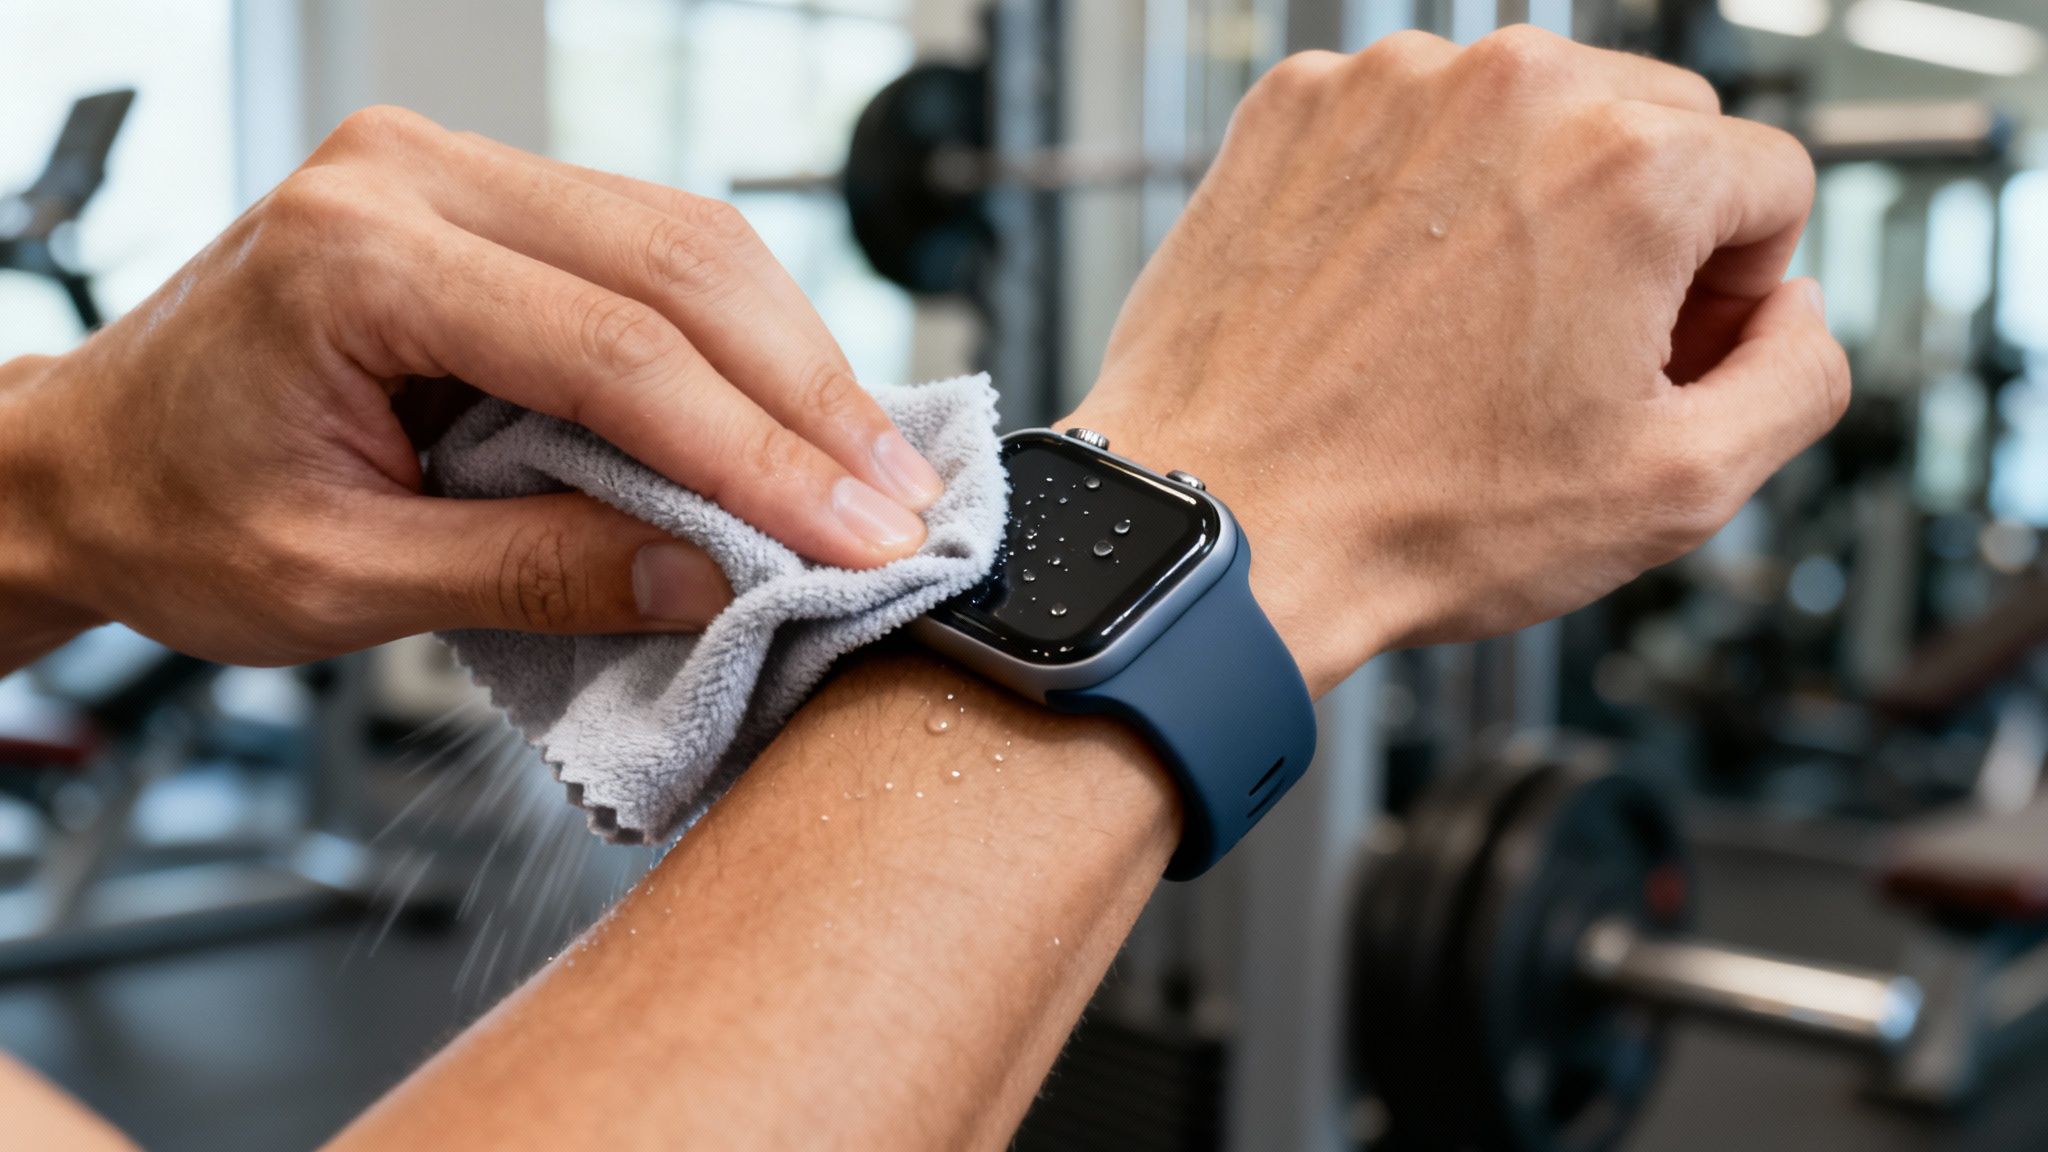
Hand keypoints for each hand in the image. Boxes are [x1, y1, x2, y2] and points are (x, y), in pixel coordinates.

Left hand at [0, 107, 943, 666]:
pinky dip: (744, 340)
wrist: (94, 460)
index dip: (756, 453)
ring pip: (690, 241)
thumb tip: (711, 579)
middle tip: (899, 506)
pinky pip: (657, 248)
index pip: (615, 351)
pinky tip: (800, 413)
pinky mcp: (494, 201)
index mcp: (356, 259)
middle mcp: (413, 178)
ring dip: (798, 362)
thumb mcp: (342, 584)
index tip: (854, 538)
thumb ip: (533, 573)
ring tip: (873, 473)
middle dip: (809, 399)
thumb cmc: (180, 514)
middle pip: (679, 266)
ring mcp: (456, 172)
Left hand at [1068, 28, 1848, 692]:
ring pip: (1528, 117)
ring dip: (1526, 204)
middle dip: (1641, 234)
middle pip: (1656, 130)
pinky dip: (1413, 194)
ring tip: (1460, 337)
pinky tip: (1381, 302)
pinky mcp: (1294, 108)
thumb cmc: (1416, 517)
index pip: (1769, 184)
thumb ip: (1801, 375)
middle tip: (1566, 354)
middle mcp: (1509, 87)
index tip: (1656, 357)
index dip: (1731, 293)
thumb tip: (1794, 308)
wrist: (1219, 525)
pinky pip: (1408, 124)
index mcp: (1628, 163)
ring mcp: (1387, 86)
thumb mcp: (1680, 490)